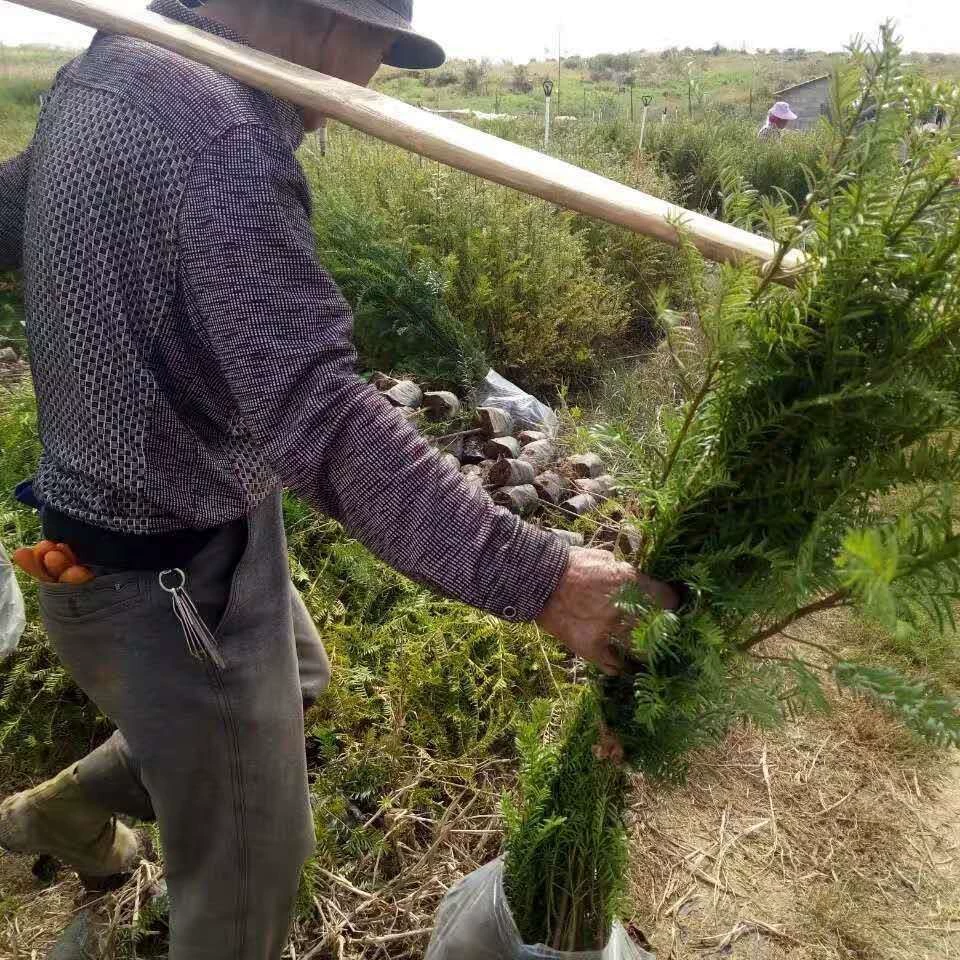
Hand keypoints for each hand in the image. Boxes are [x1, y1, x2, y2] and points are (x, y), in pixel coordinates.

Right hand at [536, 548, 677, 675]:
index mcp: (630, 582)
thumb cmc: (572, 564)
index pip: (668, 600)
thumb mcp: (606, 559)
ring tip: (645, 650)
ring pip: (640, 650)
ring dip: (644, 650)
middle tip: (660, 629)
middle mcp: (624, 609)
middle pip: (659, 628)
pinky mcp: (591, 647)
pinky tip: (621, 663)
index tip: (670, 605)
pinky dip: (619, 666)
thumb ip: (627, 573)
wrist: (538, 579)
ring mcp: (608, 632)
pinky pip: (614, 666)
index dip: (671, 603)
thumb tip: (644, 583)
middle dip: (662, 629)